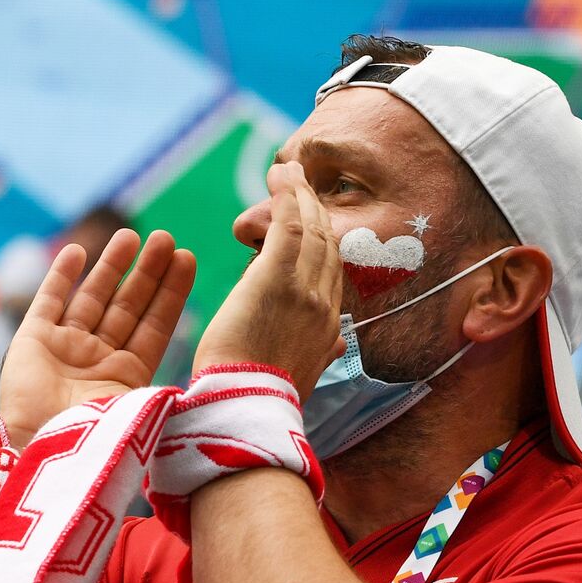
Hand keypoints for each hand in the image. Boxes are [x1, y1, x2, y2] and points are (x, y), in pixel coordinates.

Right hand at [0, 229, 195, 447]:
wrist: (44, 459)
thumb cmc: (97, 443)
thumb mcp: (142, 414)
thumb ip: (167, 392)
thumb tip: (211, 384)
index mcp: (128, 377)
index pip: (155, 326)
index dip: (171, 293)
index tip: (188, 260)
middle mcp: (98, 360)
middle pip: (127, 306)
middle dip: (147, 272)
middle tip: (166, 238)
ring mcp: (64, 349)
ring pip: (92, 298)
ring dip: (111, 266)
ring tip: (130, 235)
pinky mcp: (31, 343)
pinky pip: (48, 301)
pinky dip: (60, 276)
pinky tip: (77, 251)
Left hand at [193, 162, 343, 397]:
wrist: (245, 412)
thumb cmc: (258, 403)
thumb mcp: (300, 378)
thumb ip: (319, 354)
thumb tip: (336, 346)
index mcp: (329, 332)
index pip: (333, 273)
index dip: (323, 240)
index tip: (311, 219)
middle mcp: (326, 307)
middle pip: (329, 244)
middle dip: (316, 209)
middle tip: (299, 182)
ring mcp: (305, 291)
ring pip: (313, 229)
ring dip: (300, 194)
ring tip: (286, 170)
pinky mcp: (278, 279)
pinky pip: (290, 224)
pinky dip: (287, 195)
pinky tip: (278, 174)